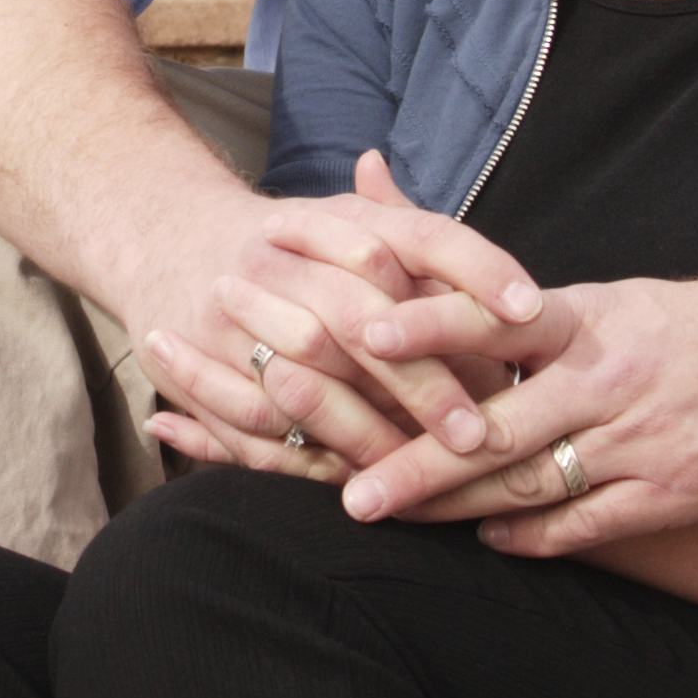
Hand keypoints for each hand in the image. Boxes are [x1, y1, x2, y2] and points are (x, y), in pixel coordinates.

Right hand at [128, 155, 543, 483]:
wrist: (167, 233)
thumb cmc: (297, 249)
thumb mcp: (362, 232)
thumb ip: (440, 264)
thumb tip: (530, 311)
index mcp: (335, 217)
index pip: (420, 234)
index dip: (478, 269)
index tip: (530, 312)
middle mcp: (282, 254)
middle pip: (363, 319)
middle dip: (422, 383)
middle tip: (476, 436)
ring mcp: (232, 305)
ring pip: (307, 380)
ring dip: (364, 433)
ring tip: (416, 473)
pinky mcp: (193, 356)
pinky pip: (255, 418)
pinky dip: (302, 453)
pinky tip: (350, 481)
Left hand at [336, 241, 697, 552]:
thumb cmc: (688, 325)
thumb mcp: (606, 299)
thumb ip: (512, 301)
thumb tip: (437, 239)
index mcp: (587, 322)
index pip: (495, 320)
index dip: (429, 327)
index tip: (361, 334)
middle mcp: (607, 380)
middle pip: (496, 427)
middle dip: (417, 462)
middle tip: (348, 490)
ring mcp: (642, 440)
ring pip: (531, 483)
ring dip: (457, 507)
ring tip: (393, 515)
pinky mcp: (677, 491)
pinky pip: (590, 522)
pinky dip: (535, 536)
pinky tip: (488, 540)